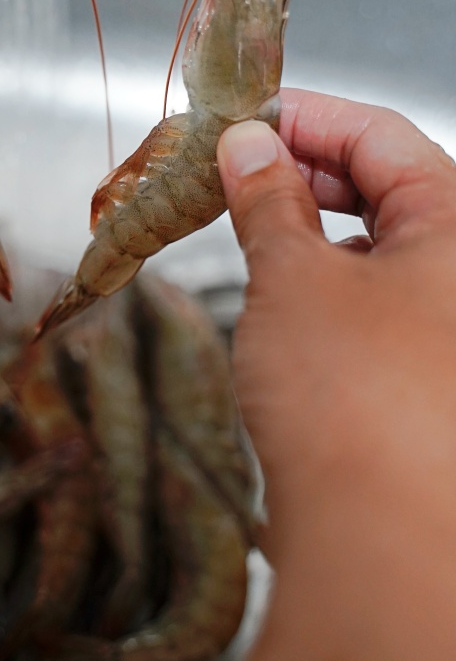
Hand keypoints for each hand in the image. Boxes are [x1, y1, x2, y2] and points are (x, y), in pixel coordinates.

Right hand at [214, 89, 455, 660]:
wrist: (380, 545)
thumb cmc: (351, 398)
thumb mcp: (293, 277)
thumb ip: (267, 199)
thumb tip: (246, 144)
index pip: (381, 133)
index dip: (304, 115)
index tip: (239, 117)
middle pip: (386, 185)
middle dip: (302, 170)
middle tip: (226, 170)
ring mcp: (449, 324)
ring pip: (377, 245)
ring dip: (308, 226)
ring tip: (240, 225)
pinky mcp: (423, 373)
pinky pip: (374, 299)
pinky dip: (323, 280)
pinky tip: (276, 291)